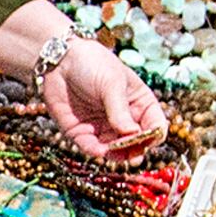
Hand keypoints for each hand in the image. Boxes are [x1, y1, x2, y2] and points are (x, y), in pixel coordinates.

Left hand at [40, 36, 167, 159]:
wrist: (60, 61)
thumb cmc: (92, 64)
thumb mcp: (111, 83)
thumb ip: (119, 109)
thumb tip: (132, 134)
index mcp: (139, 102)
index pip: (155, 124)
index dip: (155, 135)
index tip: (149, 138)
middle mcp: (124, 118)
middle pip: (137, 142)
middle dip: (137, 149)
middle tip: (134, 155)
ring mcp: (104, 127)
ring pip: (116, 150)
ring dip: (118, 155)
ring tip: (116, 153)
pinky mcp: (83, 133)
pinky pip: (92, 149)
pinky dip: (97, 152)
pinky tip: (100, 151)